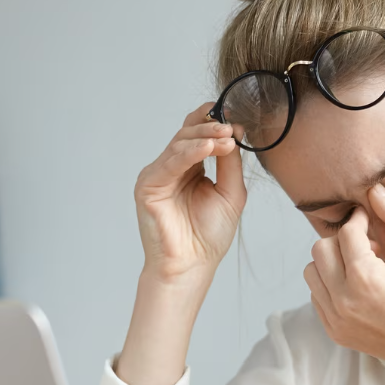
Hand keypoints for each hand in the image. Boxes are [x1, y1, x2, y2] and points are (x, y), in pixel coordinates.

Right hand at [133, 102, 245, 285]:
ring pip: (179, 144)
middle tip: (232, 126)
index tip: (237, 119)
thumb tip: (235, 132)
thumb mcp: (230, 192)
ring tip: (226, 136)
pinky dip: (189, 152)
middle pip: (188, 134)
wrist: (191, 266)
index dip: (215, 123)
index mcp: (190, 168)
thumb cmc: (208, 236)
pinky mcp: (148, 186)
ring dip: (204, 137)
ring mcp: (158, 175)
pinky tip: (208, 147)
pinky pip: (170, 162)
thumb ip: (231, 163)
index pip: (199, 135)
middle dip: (212, 126)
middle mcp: (171, 168)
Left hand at [304, 184, 384, 370]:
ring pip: (312, 272)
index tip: (367, 217)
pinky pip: (317, 295)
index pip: (345, 233)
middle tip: (367, 245)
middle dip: (341, 240)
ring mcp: (335, 319)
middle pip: (320, 250)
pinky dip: (331, 284)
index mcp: (365, 279)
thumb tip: (374, 190)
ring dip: (332, 262)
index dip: (357, 219)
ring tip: (361, 267)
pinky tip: (358, 287)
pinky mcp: (334, 331)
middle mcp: (343, 301)